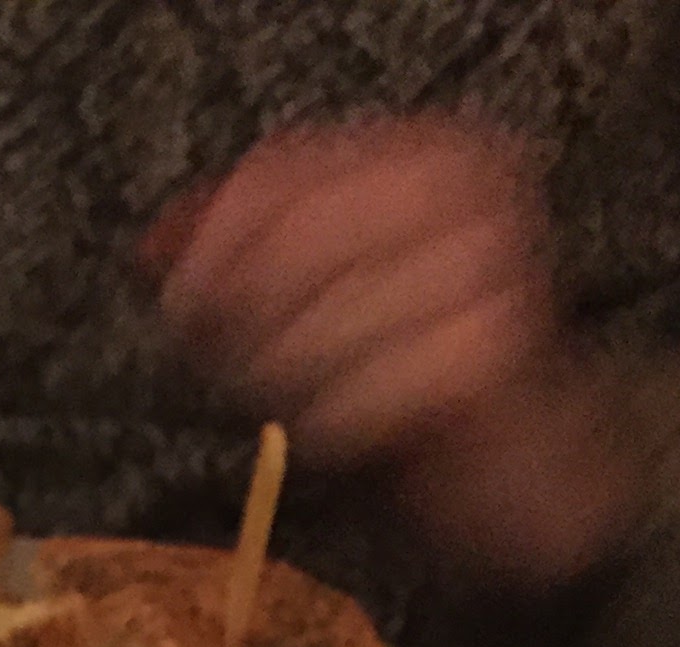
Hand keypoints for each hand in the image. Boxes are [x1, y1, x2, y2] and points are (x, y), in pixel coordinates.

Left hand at [154, 118, 631, 585]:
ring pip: (316, 327)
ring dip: (282, 383)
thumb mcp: (328, 295)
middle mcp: (471, 191)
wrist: (527, 461)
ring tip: (293, 405)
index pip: (282, 174)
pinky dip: (330, 426)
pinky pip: (355, 397)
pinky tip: (338, 436)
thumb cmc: (415, 367)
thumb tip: (152, 246)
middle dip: (238, 320)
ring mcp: (488, 270)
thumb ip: (247, 255)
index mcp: (433, 152)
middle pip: (291, 249)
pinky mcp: (483, 361)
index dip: (211, 243)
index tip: (176, 305)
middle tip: (224, 372)